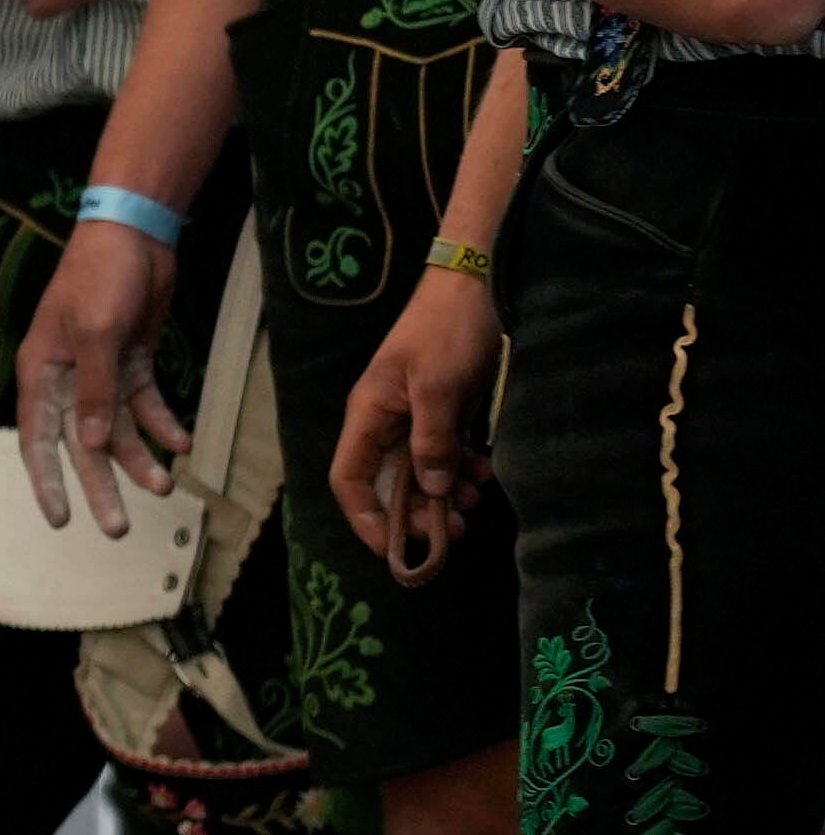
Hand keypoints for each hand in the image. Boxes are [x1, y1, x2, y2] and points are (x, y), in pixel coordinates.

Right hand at [15, 219, 187, 532]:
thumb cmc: (101, 277)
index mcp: (42, 371)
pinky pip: (144, 406)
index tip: (59, 520)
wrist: (135, 233)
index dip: (46, 481)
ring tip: (165, 487)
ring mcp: (101, 371)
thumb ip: (94, 391)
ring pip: (116, 431)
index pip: (36, 438)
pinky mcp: (132, 362)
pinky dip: (161, 426)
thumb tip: (90, 447)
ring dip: (138, 460)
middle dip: (98, 486)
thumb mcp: (96, 332)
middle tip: (117, 530)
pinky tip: (181, 445)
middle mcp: (68, 378)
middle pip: (80, 445)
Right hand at [330, 263, 499, 573]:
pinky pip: (443, 455)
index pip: (349, 478)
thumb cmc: (448, 330)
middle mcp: (385, 419)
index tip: (397, 550)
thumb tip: (428, 491)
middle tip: (457, 528)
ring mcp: (413, 416)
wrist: (476, 284)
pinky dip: (461, 470)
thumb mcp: (438, 387)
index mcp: (369, 412)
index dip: (366, 519)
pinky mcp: (441, 411)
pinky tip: (484, 470)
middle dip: (417, 513)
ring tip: (476, 497)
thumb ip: (431, 441)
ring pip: (418, 473)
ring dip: (444, 493)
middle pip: (386, 484)